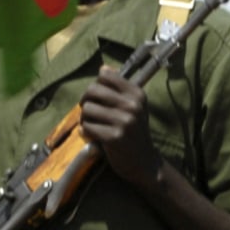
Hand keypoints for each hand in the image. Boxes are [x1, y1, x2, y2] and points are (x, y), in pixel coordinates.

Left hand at [79, 68, 161, 187]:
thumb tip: (103, 68)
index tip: (97, 97)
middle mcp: (132, 105)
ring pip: (87, 109)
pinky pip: (87, 127)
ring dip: (84, 118)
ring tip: (92, 125)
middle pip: (93, 90)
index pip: (105, 76)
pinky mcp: (114, 137)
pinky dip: (86, 131)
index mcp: (137, 94)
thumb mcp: (134, 106)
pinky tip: (93, 135)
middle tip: (89, 111)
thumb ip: (119, 88)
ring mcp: (124, 121)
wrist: (145, 162)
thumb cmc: (135, 131)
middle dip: (85, 100)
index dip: (96, 86)